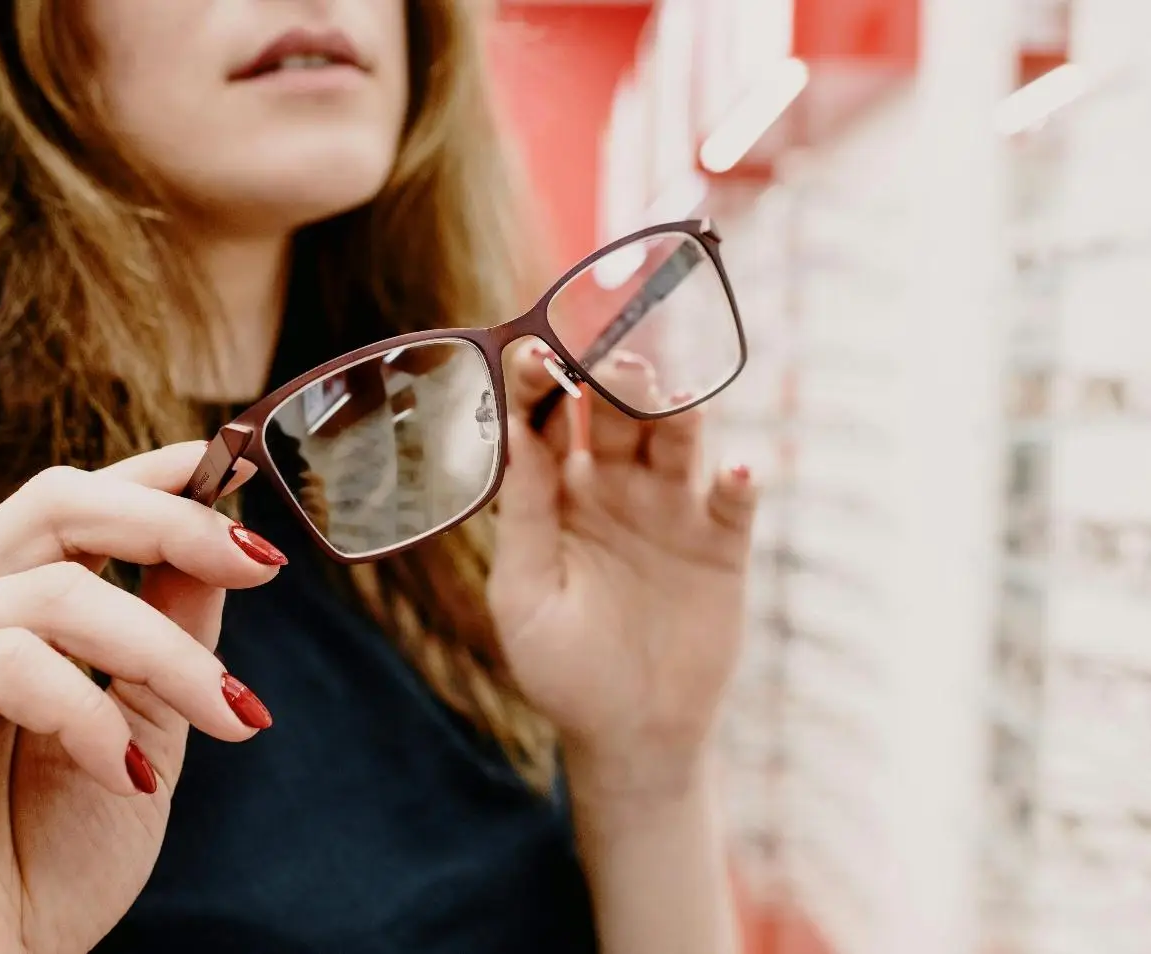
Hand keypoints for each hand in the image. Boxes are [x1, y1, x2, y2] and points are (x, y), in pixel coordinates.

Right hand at [0, 443, 283, 953]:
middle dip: (172, 522)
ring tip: (233, 718)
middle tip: (263, 564)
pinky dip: (89, 714)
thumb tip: (220, 541)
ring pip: (51, 591)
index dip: (151, 474)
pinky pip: (7, 665)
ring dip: (166, 654)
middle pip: (52, 505)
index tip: (236, 464)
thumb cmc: (53, 864)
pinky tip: (125, 776)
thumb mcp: (143, 727)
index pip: (65, 504)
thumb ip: (169, 631)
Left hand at [490, 342, 757, 797]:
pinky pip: (733, 502)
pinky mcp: (720, 542)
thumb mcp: (525, 594)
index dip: (542, 384)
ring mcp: (671, 508)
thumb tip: (514, 431)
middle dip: (612, 381)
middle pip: (614, 416)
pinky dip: (738, 483)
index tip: (536, 353)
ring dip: (677, 413)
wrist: (630, 735)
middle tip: (612, 354)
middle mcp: (615, 486)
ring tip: (673, 396)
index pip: (547, 419)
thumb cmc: (561, 669)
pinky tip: (735, 472)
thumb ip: (524, 515)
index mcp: (557, 493)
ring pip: (677, 442)